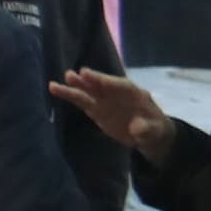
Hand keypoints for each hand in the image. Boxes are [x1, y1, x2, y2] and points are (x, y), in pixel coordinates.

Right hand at [50, 70, 173, 158]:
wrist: (149, 135)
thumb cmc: (155, 129)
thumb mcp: (156, 130)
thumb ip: (146, 128)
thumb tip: (136, 127)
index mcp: (134, 93)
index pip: (119, 85)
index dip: (105, 81)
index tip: (90, 76)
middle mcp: (116, 94)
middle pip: (101, 86)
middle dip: (88, 81)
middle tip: (73, 75)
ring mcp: (105, 101)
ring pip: (88, 93)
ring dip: (74, 88)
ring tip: (55, 85)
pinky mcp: (96, 110)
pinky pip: (82, 102)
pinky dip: (70, 97)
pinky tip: (56, 90)